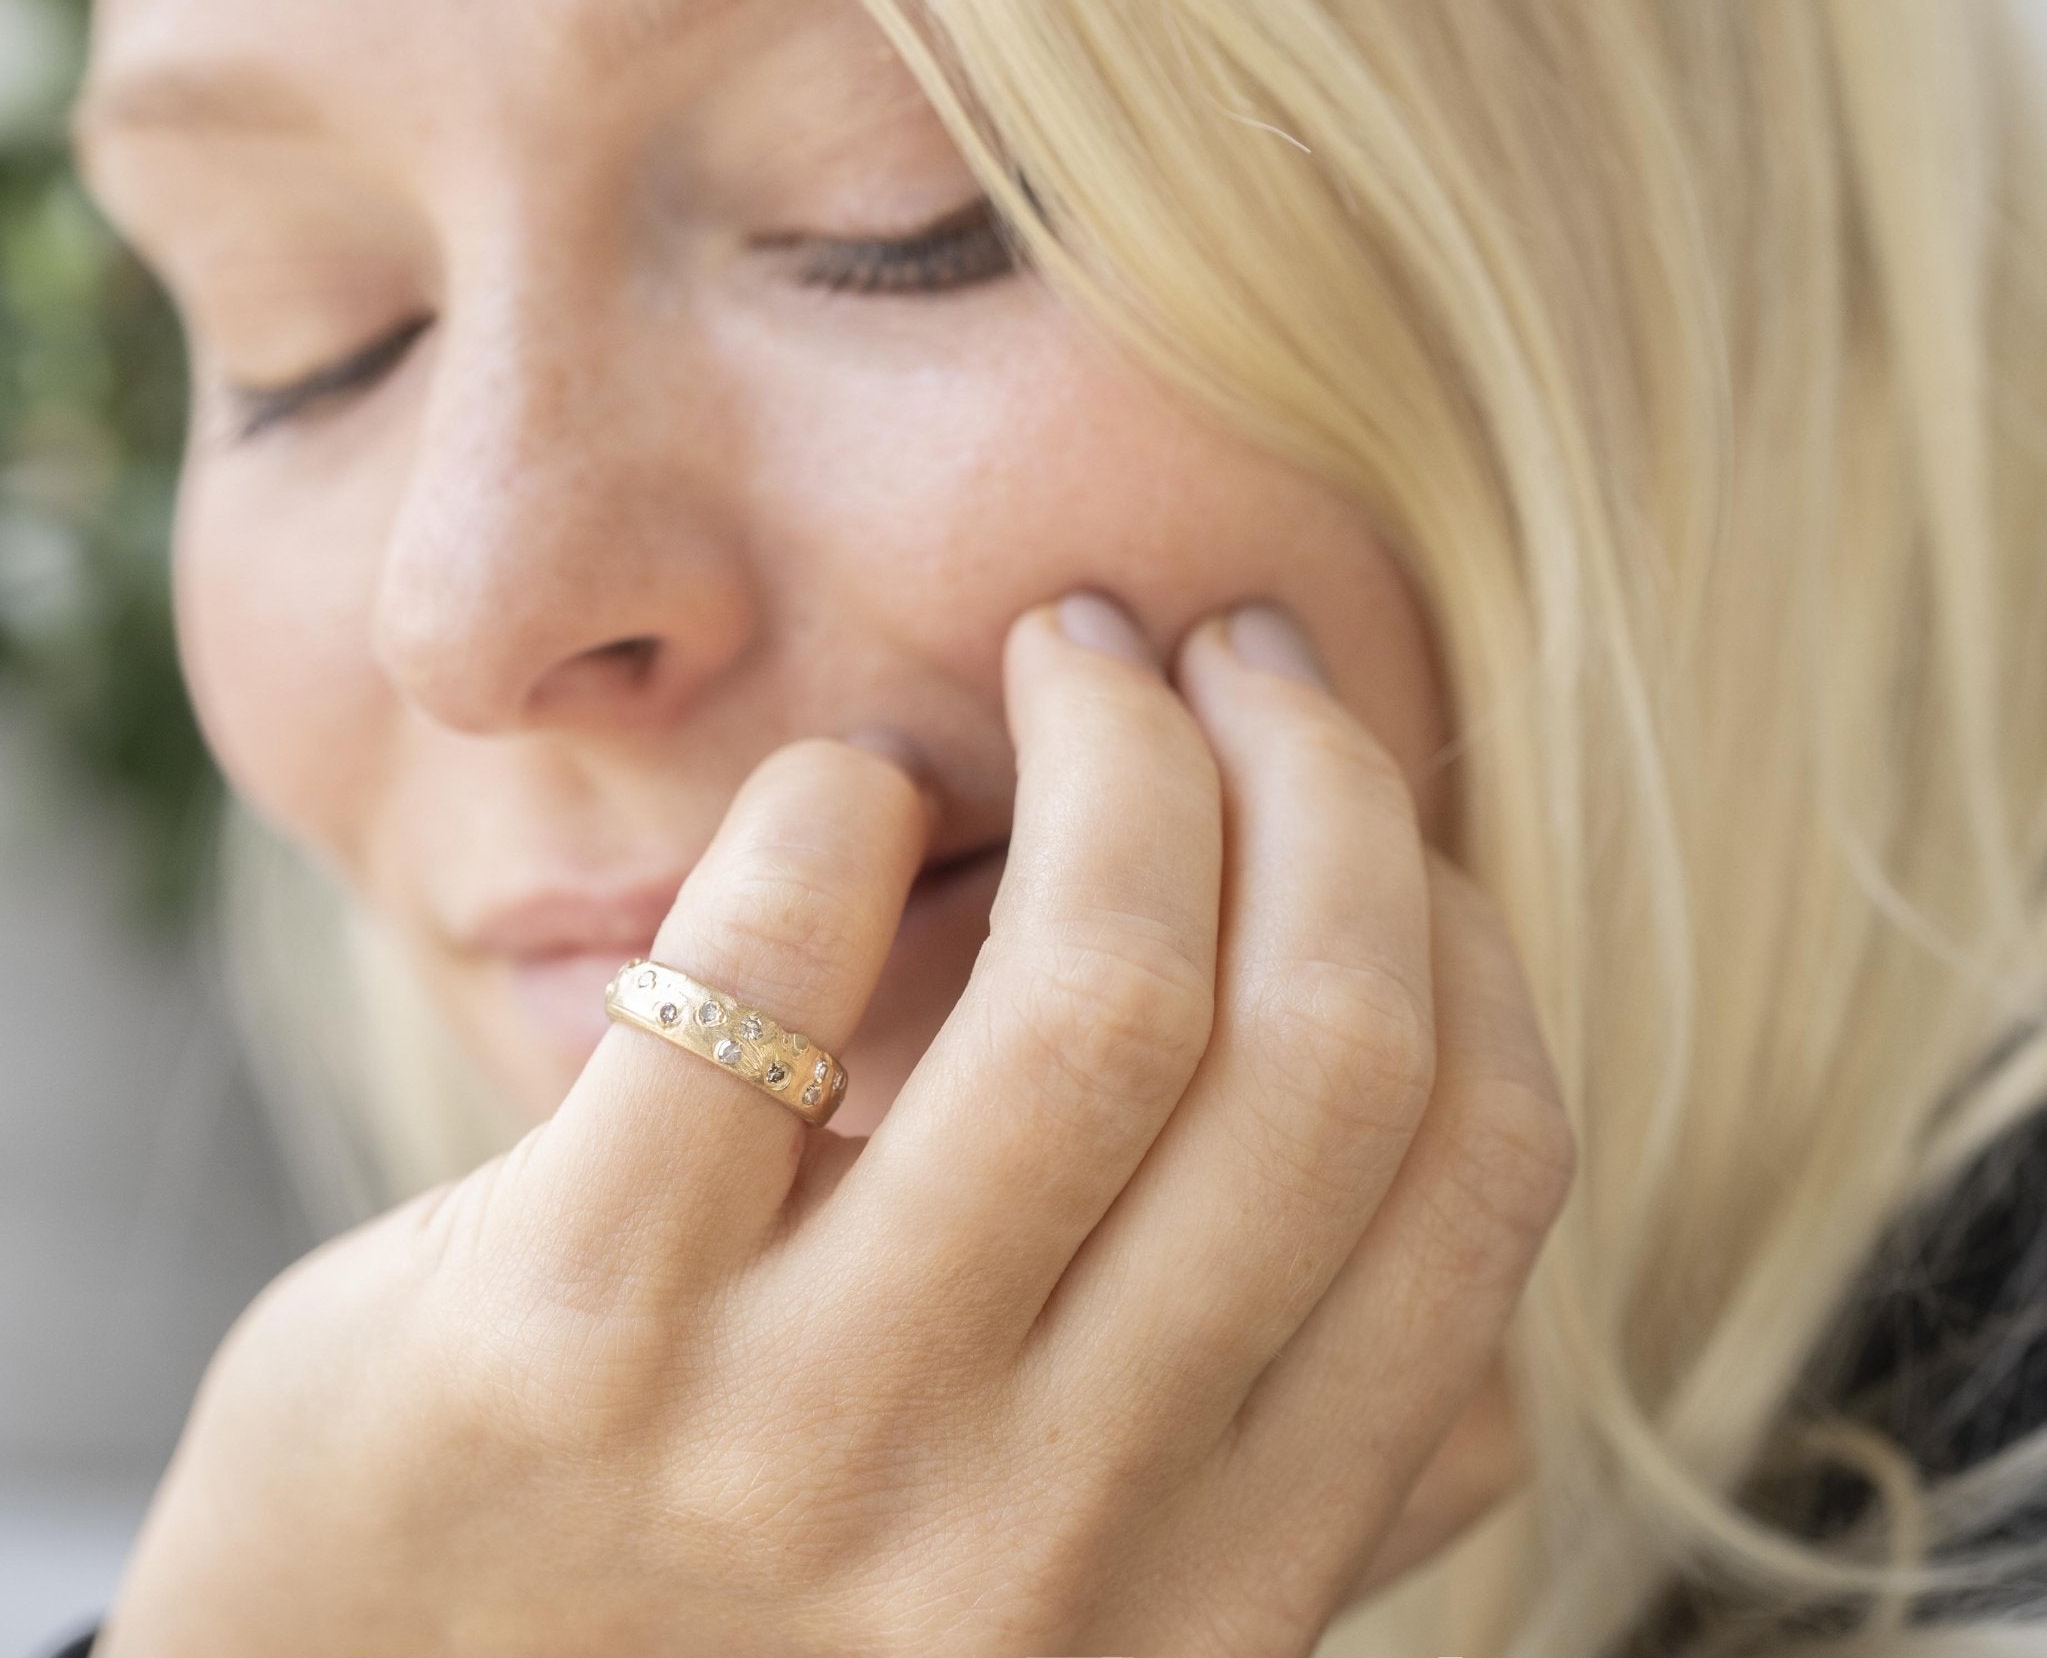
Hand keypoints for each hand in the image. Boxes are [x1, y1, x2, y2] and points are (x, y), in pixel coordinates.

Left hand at [96, 594, 1573, 1657]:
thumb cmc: (748, 1619)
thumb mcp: (1063, 1600)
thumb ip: (1274, 1438)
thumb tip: (1452, 1138)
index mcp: (1218, 1598)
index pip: (1471, 1182)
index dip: (1455, 933)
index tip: (1372, 816)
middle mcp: (1048, 1546)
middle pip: (1318, 1053)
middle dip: (1321, 779)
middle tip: (1234, 652)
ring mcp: (801, 1448)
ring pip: (1097, 996)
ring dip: (1116, 747)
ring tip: (1072, 654)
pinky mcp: (562, 1334)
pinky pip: (767, 967)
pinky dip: (836, 807)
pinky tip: (842, 789)